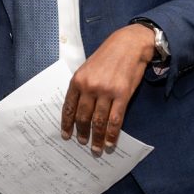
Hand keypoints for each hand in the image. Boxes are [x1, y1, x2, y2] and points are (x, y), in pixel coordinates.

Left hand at [60, 24, 154, 153]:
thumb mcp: (87, 68)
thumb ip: (82, 86)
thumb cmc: (107, 56)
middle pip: (83, 116)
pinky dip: (112, 134)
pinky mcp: (122, 95)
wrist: (128, 45)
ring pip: (99, 121)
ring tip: (97, 149)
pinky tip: (111, 143)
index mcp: (77, 80)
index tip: (65, 135)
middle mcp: (90, 87)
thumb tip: (78, 109)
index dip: (67, 123)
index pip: (69, 107)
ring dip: (97, 138)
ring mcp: (106, 92)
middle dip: (81, 133)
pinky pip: (115, 120)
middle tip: (82, 143)